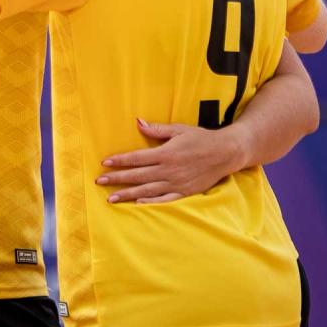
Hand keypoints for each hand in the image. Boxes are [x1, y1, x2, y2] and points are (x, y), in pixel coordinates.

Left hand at [95, 118, 243, 203]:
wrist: (226, 153)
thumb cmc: (201, 138)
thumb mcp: (179, 129)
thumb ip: (157, 129)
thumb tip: (137, 122)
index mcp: (166, 153)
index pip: (136, 158)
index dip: (119, 161)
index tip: (104, 163)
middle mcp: (169, 170)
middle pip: (137, 176)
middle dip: (117, 179)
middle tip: (99, 181)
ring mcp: (177, 183)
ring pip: (147, 190)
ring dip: (128, 194)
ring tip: (111, 198)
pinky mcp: (186, 192)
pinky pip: (165, 200)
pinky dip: (151, 203)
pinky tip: (137, 204)